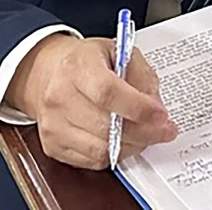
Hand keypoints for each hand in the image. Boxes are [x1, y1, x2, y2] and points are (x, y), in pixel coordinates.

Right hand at [5, 34, 174, 169]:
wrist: (48, 73)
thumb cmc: (87, 61)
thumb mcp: (119, 51)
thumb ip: (141, 76)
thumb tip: (156, 109)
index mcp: (77, 67)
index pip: (108, 92)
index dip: (138, 107)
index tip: (160, 114)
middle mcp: (59, 96)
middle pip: (106, 126)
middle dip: (143, 132)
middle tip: (163, 130)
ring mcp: (53, 124)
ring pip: (100, 149)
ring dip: (131, 146)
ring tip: (146, 135)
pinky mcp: (52, 146)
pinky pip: (91, 161)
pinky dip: (114, 155)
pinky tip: (124, 141)